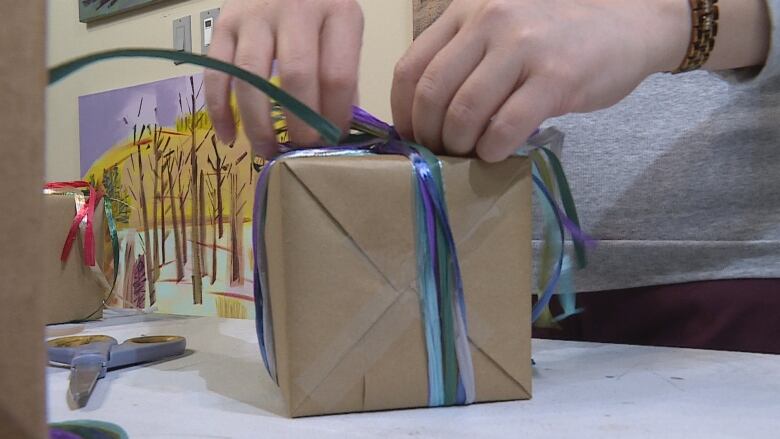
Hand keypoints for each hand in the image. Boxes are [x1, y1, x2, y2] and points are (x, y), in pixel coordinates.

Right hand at [204, 0, 363, 157]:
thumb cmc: (318, 8)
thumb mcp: (343, 30)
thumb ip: (343, 76)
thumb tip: (335, 131)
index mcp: (337, 13)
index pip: (337, 76)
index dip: (333, 116)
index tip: (331, 141)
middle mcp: (295, 10)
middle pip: (296, 76)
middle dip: (299, 124)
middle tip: (300, 151)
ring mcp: (255, 16)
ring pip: (252, 78)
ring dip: (258, 123)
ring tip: (267, 151)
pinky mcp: (223, 23)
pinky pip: (217, 72)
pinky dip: (219, 110)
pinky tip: (228, 136)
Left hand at [391, 0, 690, 161]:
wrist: (628, 25)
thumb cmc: (555, 36)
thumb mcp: (498, 31)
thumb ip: (462, 60)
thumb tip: (423, 119)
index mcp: (466, 11)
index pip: (410, 68)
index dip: (402, 113)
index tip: (411, 138)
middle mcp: (489, 21)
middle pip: (432, 93)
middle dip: (428, 136)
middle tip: (439, 154)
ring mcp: (523, 46)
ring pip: (465, 111)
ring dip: (459, 146)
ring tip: (469, 155)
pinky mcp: (556, 77)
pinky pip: (505, 126)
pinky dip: (492, 150)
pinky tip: (496, 154)